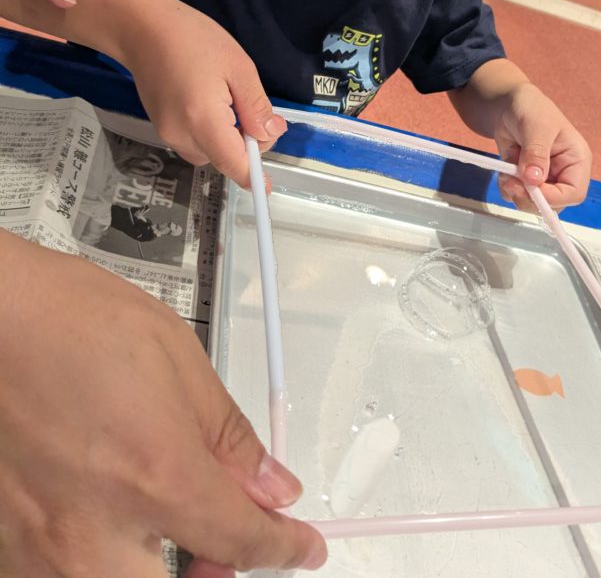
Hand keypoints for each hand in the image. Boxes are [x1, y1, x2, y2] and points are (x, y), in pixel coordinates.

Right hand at [0, 229, 326, 576]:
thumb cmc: (73, 320)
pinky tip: (113, 523)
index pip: (242, 542)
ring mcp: (43, 544)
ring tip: (168, 527)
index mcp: (156, 477)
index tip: (300, 547)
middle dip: (215, 573)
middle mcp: (96, 529)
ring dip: (154, 572)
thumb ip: (229, 436)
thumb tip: (270, 483)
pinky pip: (64, 576)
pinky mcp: (10, 540)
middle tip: (226, 539)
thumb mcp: (179, 359)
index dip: (283, 548)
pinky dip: (101, 564)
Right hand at [119, 0, 285, 187]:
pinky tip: (211, 101)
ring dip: (227, 138)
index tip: (268, 186)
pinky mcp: (161, 128)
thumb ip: (255, 106)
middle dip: (246, 143)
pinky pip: (195, 142)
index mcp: (203, 120)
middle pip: (223, 160)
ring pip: (210, 153)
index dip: (254, 177)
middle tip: (252, 107)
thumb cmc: (192, 38)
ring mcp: (167, 134)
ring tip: (228, 98)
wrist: (141, 28)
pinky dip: (210, 132)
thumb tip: (271, 134)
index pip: (233, 164)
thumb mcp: (238, 67)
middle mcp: (181, 135)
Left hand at [494, 82, 591, 211]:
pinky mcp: (525, 180)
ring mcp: (544, 179)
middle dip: (529, 196)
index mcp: (576, 160)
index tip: (529, 188)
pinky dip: (506, 186)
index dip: (553, 198)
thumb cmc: (531, 108)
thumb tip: (534, 180)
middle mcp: (563, 174)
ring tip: (508, 166)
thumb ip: (536, 153)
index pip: (574, 193)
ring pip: (532, 203)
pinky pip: (516, 196)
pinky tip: (505, 167)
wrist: (507, 105)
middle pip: (553, 204)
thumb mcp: (537, 126)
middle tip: (511, 180)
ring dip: (515, 190)